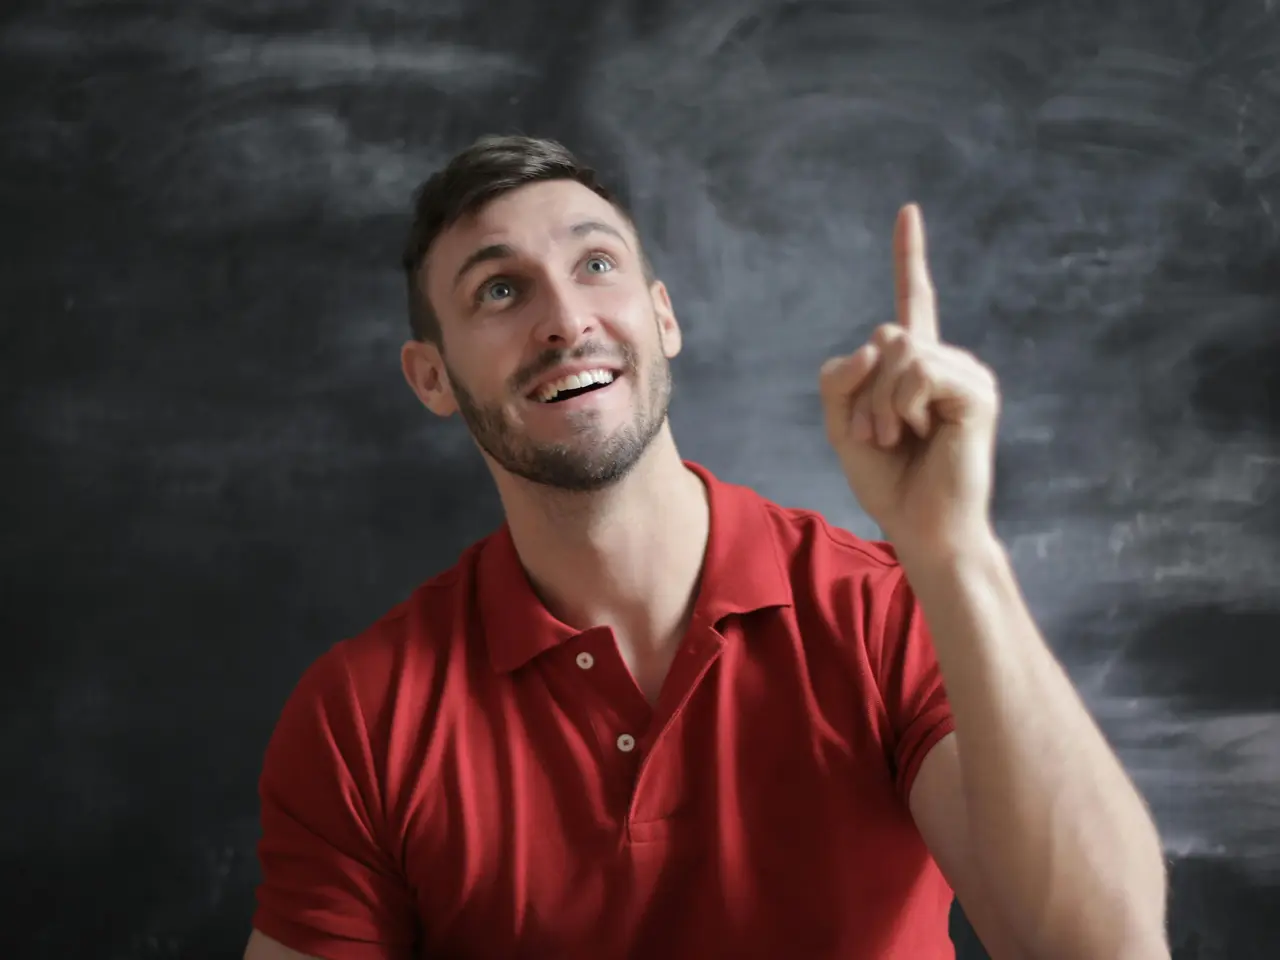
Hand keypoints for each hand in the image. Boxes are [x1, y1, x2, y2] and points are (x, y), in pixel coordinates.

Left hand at [818, 204, 1000, 556]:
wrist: (922, 527)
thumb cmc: (887, 481)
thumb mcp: (842, 425)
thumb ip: (840, 378)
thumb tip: (876, 342)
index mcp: (916, 366)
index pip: (911, 301)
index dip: (908, 257)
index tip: (907, 211)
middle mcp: (945, 361)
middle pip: (884, 336)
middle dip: (863, 392)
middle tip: (879, 436)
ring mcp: (965, 374)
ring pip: (898, 351)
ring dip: (880, 404)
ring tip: (899, 439)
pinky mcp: (976, 392)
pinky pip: (919, 371)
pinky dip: (902, 405)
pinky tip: (921, 433)